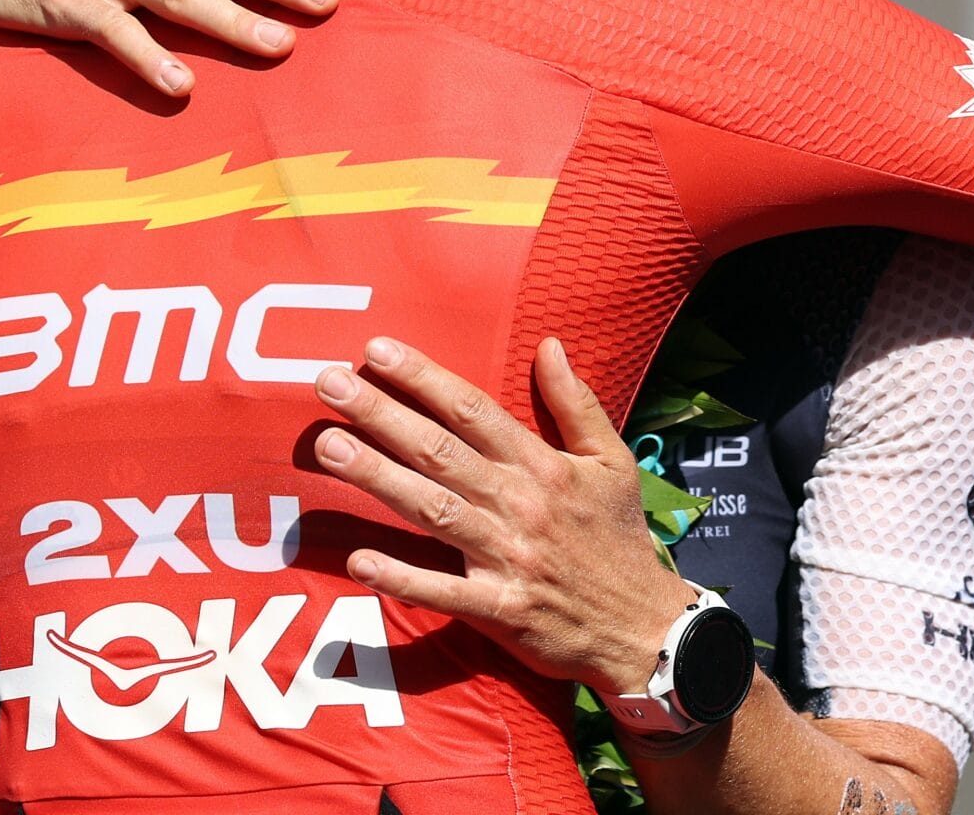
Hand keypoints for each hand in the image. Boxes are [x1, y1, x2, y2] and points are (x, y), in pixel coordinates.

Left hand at [311, 336, 695, 692]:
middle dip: (381, 414)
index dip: (424, 378)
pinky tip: (359, 561)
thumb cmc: (620, 540)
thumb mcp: (614, 462)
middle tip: (328, 384)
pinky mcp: (501, 609)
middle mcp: (520, 504)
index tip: (376, 350)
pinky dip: (403, 578)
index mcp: (543, 465)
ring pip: (432, 509)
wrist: (646, 628)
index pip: (474, 410)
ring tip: (327, 447)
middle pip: (440, 451)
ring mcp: (508, 557)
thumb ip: (577, 404)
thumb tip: (550, 345)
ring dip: (377, 477)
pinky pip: (445, 592)